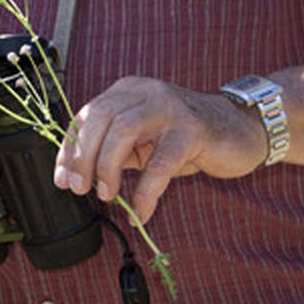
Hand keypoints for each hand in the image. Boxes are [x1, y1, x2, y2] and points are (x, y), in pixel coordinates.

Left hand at [53, 76, 267, 223]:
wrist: (241, 129)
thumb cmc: (186, 138)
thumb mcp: (144, 140)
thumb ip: (115, 149)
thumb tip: (79, 175)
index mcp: (127, 90)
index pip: (86, 114)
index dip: (69, 148)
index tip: (62, 179)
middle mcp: (145, 91)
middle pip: (99, 117)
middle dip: (83, 156)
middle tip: (80, 188)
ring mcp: (169, 107)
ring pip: (123, 131)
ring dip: (107, 167)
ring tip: (106, 196)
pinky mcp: (192, 130)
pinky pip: (161, 162)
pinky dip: (146, 191)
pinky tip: (141, 212)